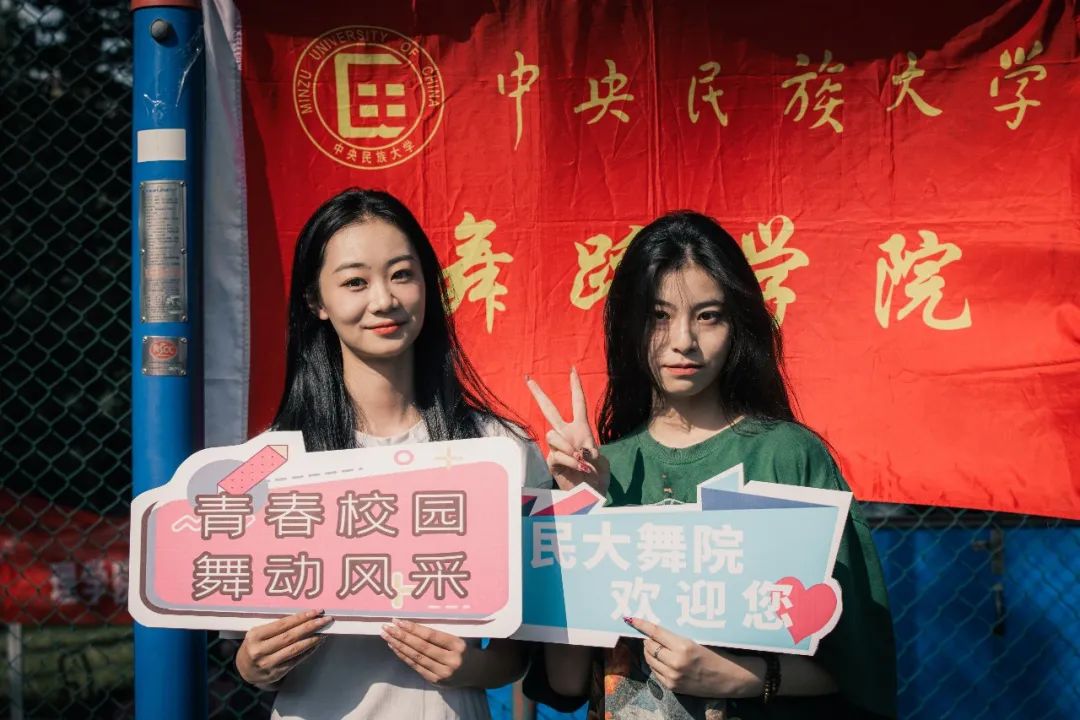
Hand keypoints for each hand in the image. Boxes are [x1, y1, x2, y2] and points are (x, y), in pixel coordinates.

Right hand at [235, 609, 331, 686]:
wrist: (245, 670)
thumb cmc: (255, 645)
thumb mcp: (258, 633)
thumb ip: (275, 626)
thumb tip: (303, 617)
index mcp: (255, 636)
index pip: (282, 624)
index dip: (301, 618)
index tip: (316, 611)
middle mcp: (260, 650)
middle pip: (290, 636)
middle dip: (310, 626)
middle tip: (326, 619)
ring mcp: (268, 663)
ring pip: (295, 649)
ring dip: (312, 639)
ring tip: (324, 632)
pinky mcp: (276, 673)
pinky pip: (296, 660)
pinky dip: (308, 651)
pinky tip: (317, 644)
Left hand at [382, 619, 473, 686]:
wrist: (478, 672)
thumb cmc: (464, 649)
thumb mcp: (458, 639)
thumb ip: (439, 635)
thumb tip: (411, 625)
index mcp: (457, 645)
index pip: (431, 636)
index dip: (413, 628)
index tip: (399, 621)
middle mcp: (450, 660)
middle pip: (421, 647)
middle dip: (402, 636)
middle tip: (387, 627)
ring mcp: (442, 673)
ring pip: (416, 658)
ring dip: (399, 646)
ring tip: (387, 636)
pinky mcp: (435, 681)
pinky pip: (416, 667)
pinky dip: (404, 657)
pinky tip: (395, 648)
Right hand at [526, 367, 609, 493]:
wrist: (591, 495)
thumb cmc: (598, 477)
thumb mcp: (600, 460)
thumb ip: (590, 450)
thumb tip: (576, 450)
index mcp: (581, 429)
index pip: (578, 403)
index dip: (576, 387)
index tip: (573, 370)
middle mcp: (566, 435)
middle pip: (549, 409)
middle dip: (538, 393)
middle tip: (528, 379)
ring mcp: (557, 447)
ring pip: (552, 434)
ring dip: (568, 446)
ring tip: (581, 459)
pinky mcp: (551, 461)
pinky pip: (556, 454)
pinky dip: (570, 460)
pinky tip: (579, 466)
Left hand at [627, 616, 762, 698]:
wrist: (730, 679)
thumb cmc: (718, 653)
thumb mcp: (699, 640)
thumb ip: (678, 636)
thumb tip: (656, 629)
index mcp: (684, 646)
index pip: (656, 632)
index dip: (642, 624)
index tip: (631, 618)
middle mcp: (676, 662)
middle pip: (650, 646)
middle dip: (647, 639)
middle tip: (651, 634)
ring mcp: (674, 676)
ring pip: (650, 660)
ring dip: (650, 651)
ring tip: (655, 646)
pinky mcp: (673, 687)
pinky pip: (655, 672)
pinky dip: (655, 664)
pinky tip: (661, 659)